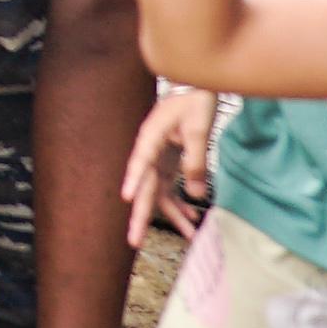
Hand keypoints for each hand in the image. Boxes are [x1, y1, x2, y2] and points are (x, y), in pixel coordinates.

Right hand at [123, 86, 217, 246]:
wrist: (198, 87)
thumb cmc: (195, 101)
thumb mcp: (199, 128)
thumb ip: (197, 161)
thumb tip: (198, 196)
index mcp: (151, 137)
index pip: (140, 162)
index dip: (133, 181)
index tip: (127, 198)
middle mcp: (150, 152)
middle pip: (143, 187)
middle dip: (140, 216)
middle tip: (134, 240)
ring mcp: (158, 159)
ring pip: (159, 193)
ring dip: (172, 215)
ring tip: (189, 236)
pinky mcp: (168, 163)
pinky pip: (171, 189)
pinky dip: (181, 203)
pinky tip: (193, 216)